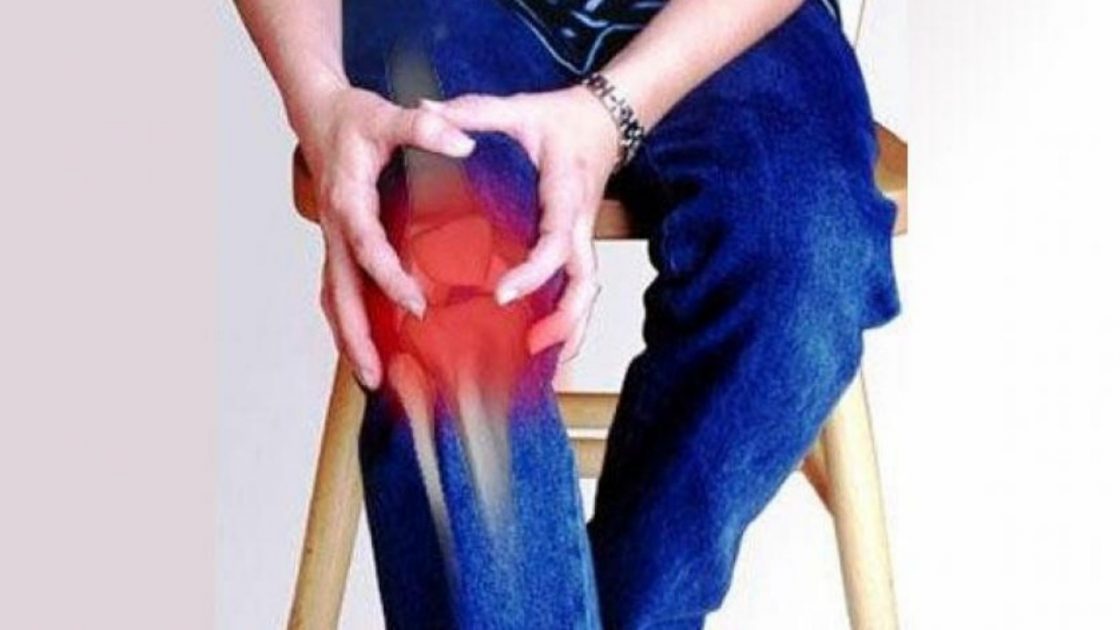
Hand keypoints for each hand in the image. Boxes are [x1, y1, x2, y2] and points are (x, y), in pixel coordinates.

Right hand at [303, 86, 475, 388]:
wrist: (318, 114)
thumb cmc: (352, 118)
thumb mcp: (387, 114)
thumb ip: (424, 127)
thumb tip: (464, 142)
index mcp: (347, 203)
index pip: (366, 249)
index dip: (389, 280)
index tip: (416, 306)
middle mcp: (335, 230)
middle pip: (339, 293)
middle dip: (355, 337)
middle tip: (375, 376)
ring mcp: (334, 242)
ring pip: (335, 300)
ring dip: (349, 340)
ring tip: (371, 379)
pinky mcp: (340, 247)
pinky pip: (342, 292)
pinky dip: (353, 322)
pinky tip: (374, 348)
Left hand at [421, 86, 618, 360]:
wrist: (602, 122)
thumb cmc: (561, 120)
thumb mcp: (518, 109)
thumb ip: (473, 112)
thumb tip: (425, 112)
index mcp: (566, 195)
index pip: (555, 243)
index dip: (534, 273)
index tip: (502, 293)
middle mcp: (578, 225)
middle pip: (585, 282)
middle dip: (565, 319)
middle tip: (532, 346)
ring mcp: (580, 239)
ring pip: (586, 293)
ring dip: (571, 329)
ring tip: (541, 360)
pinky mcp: (575, 247)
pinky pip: (577, 290)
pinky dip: (567, 321)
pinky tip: (545, 346)